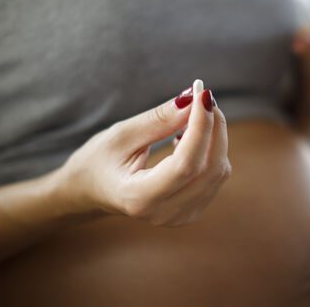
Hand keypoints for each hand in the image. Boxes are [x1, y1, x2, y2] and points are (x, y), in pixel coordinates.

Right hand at [53, 80, 230, 226]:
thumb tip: (194, 99)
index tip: (202, 92)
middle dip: (213, 126)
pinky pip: (216, 176)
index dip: (201, 126)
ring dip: (215, 136)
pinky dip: (212, 149)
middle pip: (210, 168)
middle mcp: (164, 213)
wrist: (90, 191)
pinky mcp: (192, 211)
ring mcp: (180, 217)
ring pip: (219, 172)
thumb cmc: (99, 160)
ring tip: (190, 116)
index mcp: (140, 198)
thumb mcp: (122, 134)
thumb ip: (160, 119)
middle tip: (201, 96)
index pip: (186, 163)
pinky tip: (189, 137)